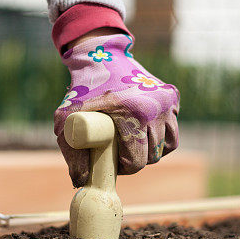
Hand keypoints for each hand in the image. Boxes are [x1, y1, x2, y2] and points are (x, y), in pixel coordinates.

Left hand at [54, 32, 179, 186]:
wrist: (101, 56)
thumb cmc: (82, 89)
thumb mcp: (66, 119)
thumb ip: (70, 152)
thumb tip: (81, 182)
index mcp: (132, 114)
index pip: (137, 162)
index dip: (124, 168)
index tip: (112, 162)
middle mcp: (155, 108)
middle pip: (153, 156)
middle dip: (137, 160)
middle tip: (120, 154)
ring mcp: (167, 102)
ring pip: (167, 145)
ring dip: (151, 150)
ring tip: (133, 145)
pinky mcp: (173, 97)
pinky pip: (173, 129)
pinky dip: (162, 136)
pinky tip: (146, 133)